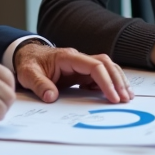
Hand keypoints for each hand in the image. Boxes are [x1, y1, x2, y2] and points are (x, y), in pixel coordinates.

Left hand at [14, 43, 131, 103]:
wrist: (27, 56)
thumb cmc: (29, 64)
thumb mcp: (28, 74)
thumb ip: (39, 85)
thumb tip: (50, 96)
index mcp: (68, 57)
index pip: (94, 66)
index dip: (105, 81)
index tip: (112, 96)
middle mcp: (78, 58)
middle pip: (106, 64)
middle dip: (118, 81)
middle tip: (126, 98)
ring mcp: (81, 64)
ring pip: (107, 67)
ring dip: (118, 80)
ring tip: (127, 96)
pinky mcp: (81, 71)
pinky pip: (100, 75)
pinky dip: (110, 83)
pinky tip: (115, 94)